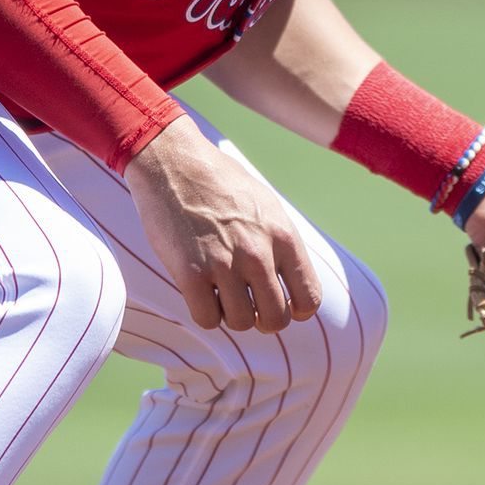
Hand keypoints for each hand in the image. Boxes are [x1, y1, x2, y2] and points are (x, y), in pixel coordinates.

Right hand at [126, 118, 321, 332]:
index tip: (281, 303)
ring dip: (230, 313)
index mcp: (283, 236)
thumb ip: (281, 244)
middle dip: (262, 318)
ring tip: (220, 289)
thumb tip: (293, 286)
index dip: (296, 310)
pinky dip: (205, 312)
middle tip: (247, 301)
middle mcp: (259, 253)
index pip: (309, 299)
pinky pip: (207, 319)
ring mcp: (225, 264)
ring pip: (241, 323)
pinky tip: (200, 290)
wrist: (174, 162)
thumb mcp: (267, 206)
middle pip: (275, 320)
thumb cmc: (221, 183)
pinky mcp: (190, 273)